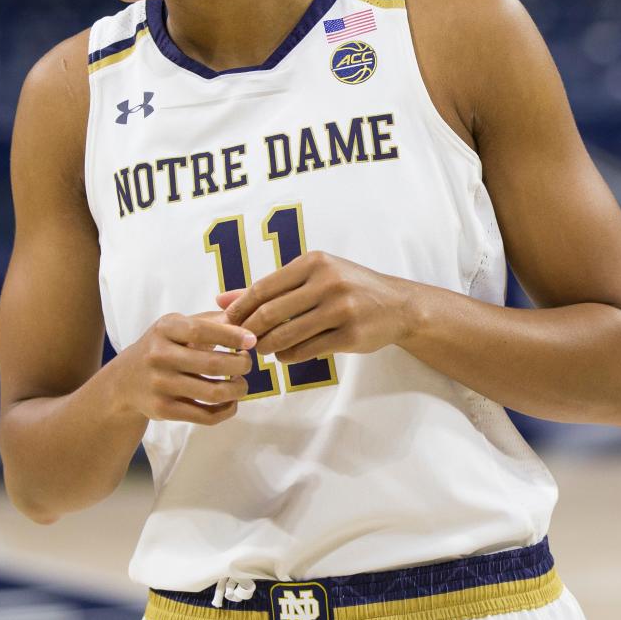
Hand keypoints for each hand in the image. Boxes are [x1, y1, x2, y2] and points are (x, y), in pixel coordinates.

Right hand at [117, 311, 256, 425]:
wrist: (125, 381)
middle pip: (212, 365)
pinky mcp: (163, 410)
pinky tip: (231, 402)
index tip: (252, 340)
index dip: (231, 335)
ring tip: (242, 384)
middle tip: (248, 363)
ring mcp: (160, 385)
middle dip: (240, 365)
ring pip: (212, 393)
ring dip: (237, 390)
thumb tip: (244, 320)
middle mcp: (159, 356)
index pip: (201, 331)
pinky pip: (204, 416)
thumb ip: (209, 321)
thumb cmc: (162, 347)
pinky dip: (226, 410)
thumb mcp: (177, 326)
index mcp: (165, 329)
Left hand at [215, 251, 413, 363]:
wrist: (398, 305)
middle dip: (250, 331)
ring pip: (287, 334)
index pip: (264, 287)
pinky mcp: (351, 334)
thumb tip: (222, 300)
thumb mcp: (312, 277)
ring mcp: (341, 309)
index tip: (227, 322)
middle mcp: (327, 282)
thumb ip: (269, 288)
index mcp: (314, 263)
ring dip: (267, 347)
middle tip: (242, 341)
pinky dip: (289, 356)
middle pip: (271, 312)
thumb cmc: (348, 287)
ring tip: (262, 350)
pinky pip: (307, 350)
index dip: (240, 308)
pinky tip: (284, 356)